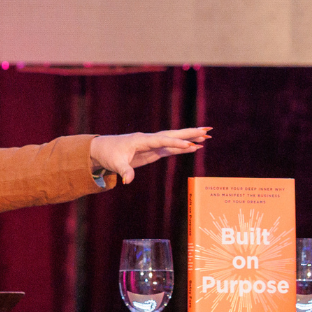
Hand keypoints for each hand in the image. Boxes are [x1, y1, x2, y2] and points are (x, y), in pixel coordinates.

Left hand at [89, 127, 209, 183]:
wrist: (104, 149)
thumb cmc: (109, 154)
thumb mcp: (115, 164)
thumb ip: (124, 171)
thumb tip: (128, 181)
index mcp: (142, 140)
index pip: (162, 140)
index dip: (176, 142)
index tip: (190, 144)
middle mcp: (150, 140)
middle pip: (173, 135)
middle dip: (190, 133)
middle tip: (207, 130)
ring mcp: (153, 145)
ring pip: (175, 140)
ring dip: (190, 138)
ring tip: (207, 136)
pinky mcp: (154, 151)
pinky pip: (172, 148)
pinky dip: (183, 147)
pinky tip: (195, 147)